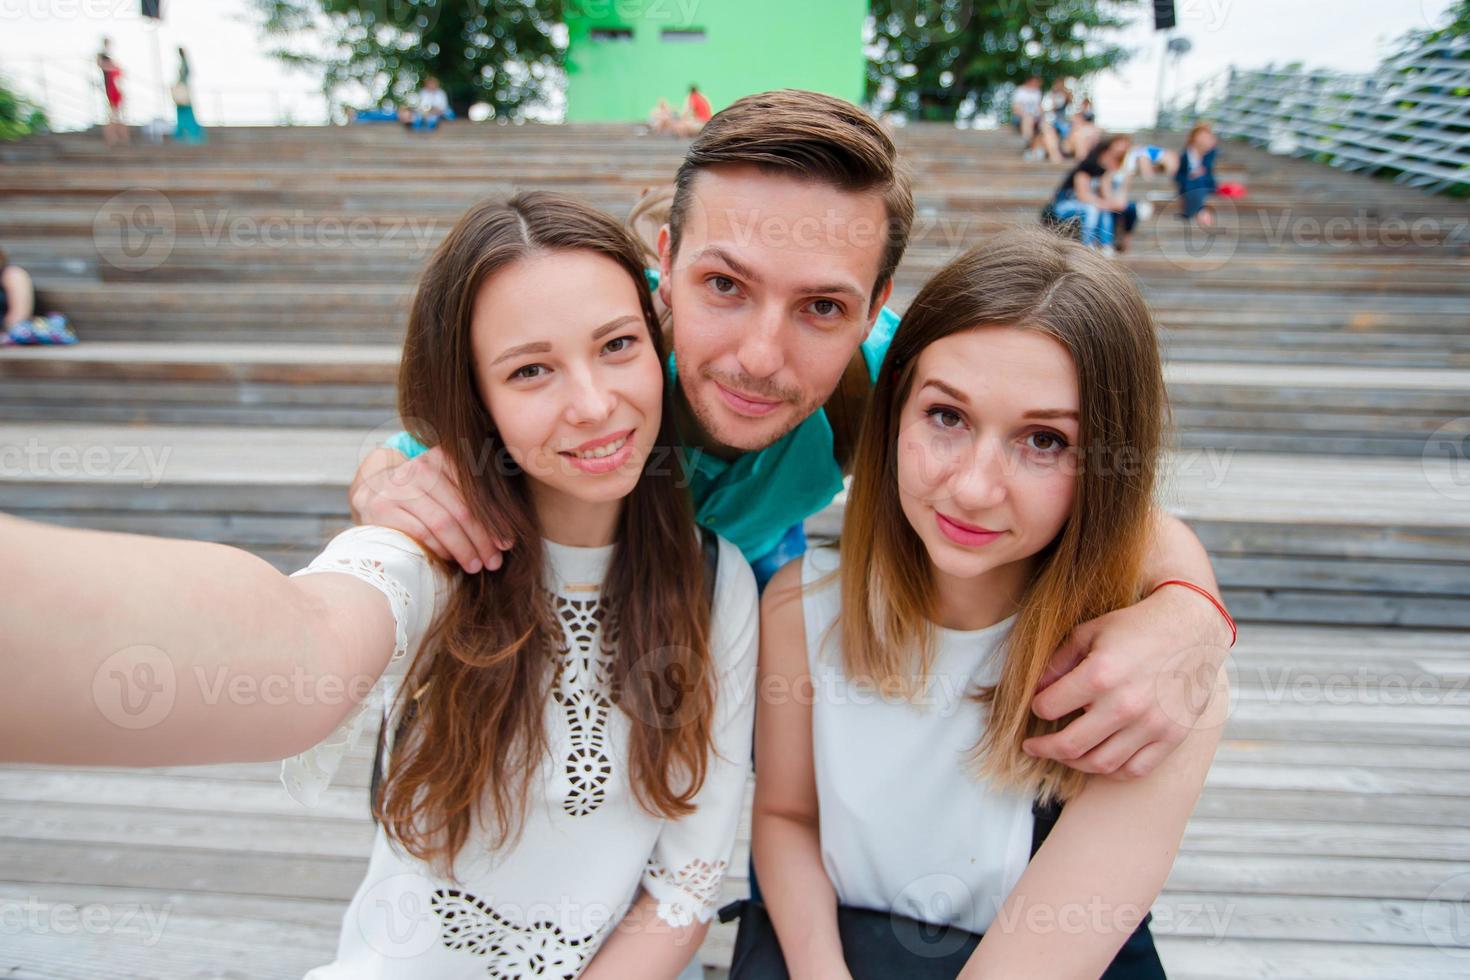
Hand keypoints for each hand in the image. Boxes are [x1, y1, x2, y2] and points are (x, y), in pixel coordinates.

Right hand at [347, 445, 509, 572]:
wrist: (375, 496)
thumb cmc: (424, 499)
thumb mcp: (448, 488)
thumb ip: (475, 501)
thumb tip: (507, 538)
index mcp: (443, 458)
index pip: (476, 493)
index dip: (496, 520)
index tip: (508, 543)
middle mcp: (420, 467)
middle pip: (462, 510)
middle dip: (482, 540)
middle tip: (494, 561)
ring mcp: (399, 486)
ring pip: (443, 523)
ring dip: (464, 549)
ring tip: (477, 565)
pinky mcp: (383, 507)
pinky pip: (421, 533)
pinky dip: (440, 550)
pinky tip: (451, 559)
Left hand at [1023, 586, 1231, 778]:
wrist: (1193, 629)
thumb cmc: (1138, 627)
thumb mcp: (1090, 632)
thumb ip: (1059, 662)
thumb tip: (1037, 691)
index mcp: (1100, 674)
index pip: (1049, 707)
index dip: (1037, 708)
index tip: (1037, 707)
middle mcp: (1124, 704)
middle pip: (1069, 745)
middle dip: (1044, 748)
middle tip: (1033, 746)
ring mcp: (1150, 724)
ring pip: (1100, 764)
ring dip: (1074, 763)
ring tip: (1064, 753)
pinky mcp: (1171, 736)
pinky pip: (1134, 770)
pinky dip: (1112, 771)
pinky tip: (1099, 759)